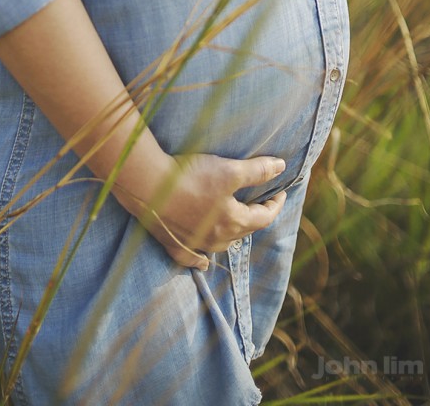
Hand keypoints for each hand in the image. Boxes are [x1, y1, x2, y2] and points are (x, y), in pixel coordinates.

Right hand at [114, 152, 287, 269]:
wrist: (147, 186)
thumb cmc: (190, 176)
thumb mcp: (228, 170)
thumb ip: (257, 171)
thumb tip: (282, 168)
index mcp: (234, 221)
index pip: (264, 217)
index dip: (275, 204)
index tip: (281, 193)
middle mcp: (217, 238)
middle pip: (245, 231)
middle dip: (256, 217)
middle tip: (260, 202)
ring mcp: (195, 245)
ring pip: (222, 244)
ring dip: (233, 234)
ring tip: (236, 223)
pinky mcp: (174, 244)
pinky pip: (193, 258)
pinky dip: (202, 258)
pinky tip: (204, 260)